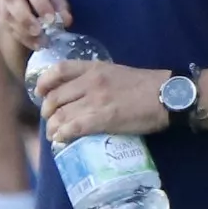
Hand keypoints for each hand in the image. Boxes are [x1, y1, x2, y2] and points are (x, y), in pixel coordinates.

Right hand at [0, 0, 69, 65]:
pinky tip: (31, 42)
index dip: (41, 4)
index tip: (51, 20)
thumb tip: (66, 21)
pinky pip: (2, 22)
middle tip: (39, 32)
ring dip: (21, 31)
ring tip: (38, 42)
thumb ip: (61, 4)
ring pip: (4, 13)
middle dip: (25, 19)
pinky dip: (17, 35)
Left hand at [31, 54, 165, 146]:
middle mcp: (91, 81)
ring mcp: (95, 100)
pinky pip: (73, 127)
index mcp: (95, 68)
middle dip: (47, 111)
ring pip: (61, 114)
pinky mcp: (102, 118)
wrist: (167, 95)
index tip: (40, 92)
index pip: (59, 70)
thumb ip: (98, 80)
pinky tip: (61, 140)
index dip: (44, 82)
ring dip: (53, 127)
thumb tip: (84, 96)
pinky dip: (62, 135)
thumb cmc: (147, 86)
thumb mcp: (117, 73)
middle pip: (55, 96)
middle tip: (50, 120)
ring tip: (54, 135)